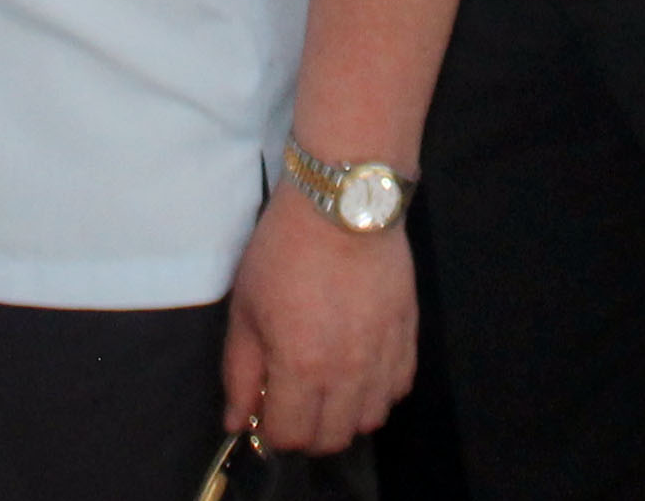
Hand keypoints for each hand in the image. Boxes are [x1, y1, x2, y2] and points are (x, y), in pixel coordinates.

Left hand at [221, 185, 413, 453]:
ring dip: (346, 414)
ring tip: (330, 385)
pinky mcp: (408, 335)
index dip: (271, 429)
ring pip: (370, 420)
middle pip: (332, 438)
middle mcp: (347, 372)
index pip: (289, 436)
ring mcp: (383, 355)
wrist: (341, 205)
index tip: (265, 407)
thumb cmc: (283, 252)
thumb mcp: (244, 309)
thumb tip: (237, 421)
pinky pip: (399, 387)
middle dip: (306, 430)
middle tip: (294, 399)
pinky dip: (378, 390)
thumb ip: (239, 373)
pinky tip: (360, 367)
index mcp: (300, 367)